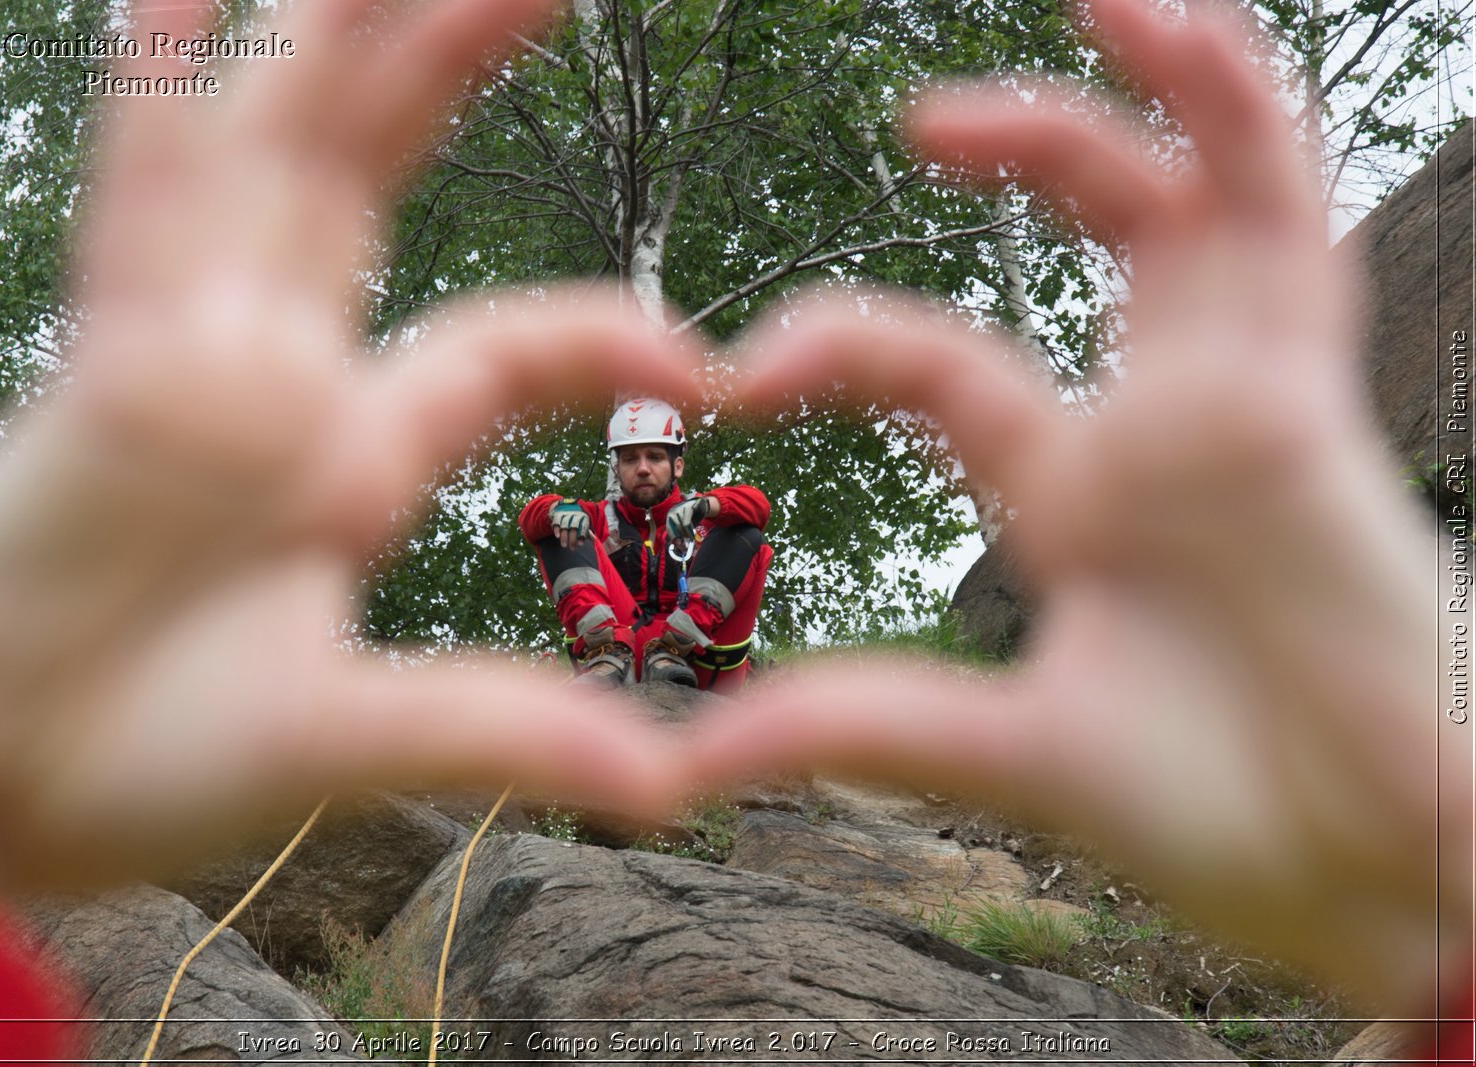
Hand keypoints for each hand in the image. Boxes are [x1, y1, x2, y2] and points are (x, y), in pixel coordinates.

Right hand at [0, 0, 701, 886]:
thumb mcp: (351, 744)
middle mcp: (271, 370)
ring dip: (344, 32)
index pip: (497, 345)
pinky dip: (157, 87)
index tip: (708, 366)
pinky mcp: (102, 361)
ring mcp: (185, 348)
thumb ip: (504, 733)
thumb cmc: (129, 769)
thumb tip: (670, 787)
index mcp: (342, 451)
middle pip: (380, 177)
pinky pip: (136, 195)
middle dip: (456, 62)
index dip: (603, 334)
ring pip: (281, 149)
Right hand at [550, 501, 592, 549]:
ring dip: (564, 536)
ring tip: (564, 545)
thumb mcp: (583, 523)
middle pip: (574, 527)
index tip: (580, 544)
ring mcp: (566, 515)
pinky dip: (557, 529)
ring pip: (565, 525)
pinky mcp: (558, 515)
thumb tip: (595, 541)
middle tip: (572, 549)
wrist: (566, 505)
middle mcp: (574, 515)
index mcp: (583, 517)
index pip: (583, 527)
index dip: (582, 535)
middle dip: (573, 539)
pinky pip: (557, 522)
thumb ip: (587, 532)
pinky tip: (557, 536)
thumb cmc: (576, 519)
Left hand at [665, 495, 710, 541]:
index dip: (673, 537)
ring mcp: (680, 508)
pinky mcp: (688, 508)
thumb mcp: (683, 525)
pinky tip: (692, 534)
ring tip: (690, 538)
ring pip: (681, 526)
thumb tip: (678, 544)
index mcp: (670, 515)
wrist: (702, 506)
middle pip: (675, 527)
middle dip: (681, 537)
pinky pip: (687, 522)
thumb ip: (679, 533)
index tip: (678, 544)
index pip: (669, 528)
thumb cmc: (691, 517)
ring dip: (686, 534)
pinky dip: (690, 530)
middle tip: (685, 544)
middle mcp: (673, 511)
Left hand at [695, 0, 1460, 1007]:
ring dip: (1161, 81)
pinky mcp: (1312, 393)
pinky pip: (1289, 217)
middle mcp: (1156, 421)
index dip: (836, 342)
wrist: (1376, 874)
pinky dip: (1242, 119)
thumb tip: (682, 764)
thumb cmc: (1218, 820)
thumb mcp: (1010, 753)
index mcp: (1073, 492)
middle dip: (1030, 141)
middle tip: (915, 119)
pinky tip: (1184, 34)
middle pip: (1101, 226)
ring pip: (1208, 192)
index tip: (735, 378)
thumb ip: (859, 729)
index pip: (939, 360)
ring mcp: (1241, 395)